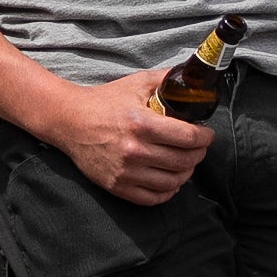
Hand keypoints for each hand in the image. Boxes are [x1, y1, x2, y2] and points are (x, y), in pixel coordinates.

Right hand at [51, 71, 214, 205]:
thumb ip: (166, 79)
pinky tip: (170, 179)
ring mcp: (125, 171)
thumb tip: (193, 77)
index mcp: (141, 123)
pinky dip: (168, 190)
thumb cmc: (105, 101)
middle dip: (199, 154)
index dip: (205, 137)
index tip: (207, 134)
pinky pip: (153, 198)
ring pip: (172, 182)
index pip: (188, 137)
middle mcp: (134, 150)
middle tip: (198, 147)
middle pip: (184, 161)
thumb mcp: (136, 83)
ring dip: (186, 173)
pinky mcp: (117, 185)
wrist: (70, 121)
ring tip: (186, 163)